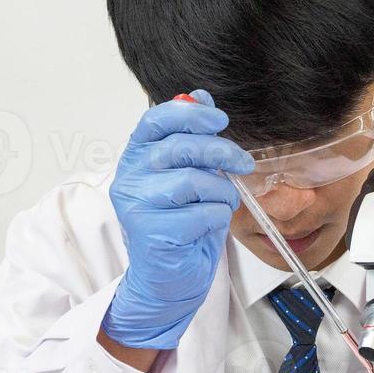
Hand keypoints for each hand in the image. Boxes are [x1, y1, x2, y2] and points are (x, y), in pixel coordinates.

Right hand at [101, 89, 253, 349]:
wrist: (168, 277)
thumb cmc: (179, 223)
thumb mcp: (188, 174)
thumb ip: (191, 136)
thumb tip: (200, 96)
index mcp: (136, 157)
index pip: (154, 120)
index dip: (189, 114)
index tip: (220, 120)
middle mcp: (130, 178)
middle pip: (179, 147)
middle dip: (221, 151)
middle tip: (243, 162)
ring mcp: (138, 206)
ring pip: (193, 181)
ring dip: (221, 191)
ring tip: (222, 202)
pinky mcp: (153, 234)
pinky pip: (202, 213)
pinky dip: (217, 217)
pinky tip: (209, 225)